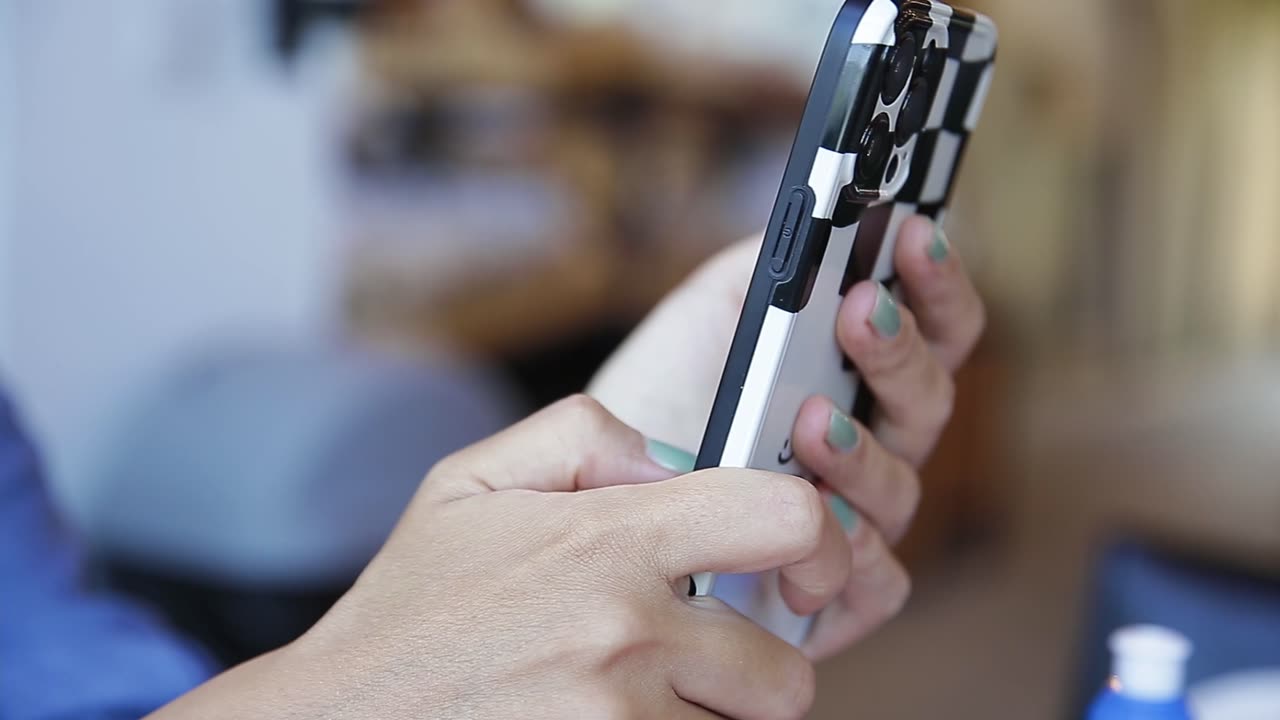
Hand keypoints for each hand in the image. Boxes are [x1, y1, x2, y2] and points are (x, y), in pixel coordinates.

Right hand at [152, 396, 850, 719]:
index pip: (789, 518)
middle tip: (700, 658)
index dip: (820, 538)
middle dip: (755, 669)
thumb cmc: (412, 607)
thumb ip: (581, 436)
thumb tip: (671, 459)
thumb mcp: (470, 482)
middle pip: (786, 673)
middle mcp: (628, 634)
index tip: (796, 565)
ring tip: (634, 697)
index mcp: (609, 539)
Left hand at [589, 216, 985, 659]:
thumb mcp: (714, 309)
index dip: (937, 281)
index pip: (934, 327)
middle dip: (897, 351)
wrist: (591, 482)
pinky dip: (856, 552)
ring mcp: (854, 519)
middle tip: (859, 312)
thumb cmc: (661, 390)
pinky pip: (880, 581)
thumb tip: (837, 218)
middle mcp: (870, 446)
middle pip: (929, 400)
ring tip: (811, 421)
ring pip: (903, 488)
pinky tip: (818, 524)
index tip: (914, 234)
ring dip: (863, 450)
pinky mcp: (829, 593)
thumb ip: (779, 265)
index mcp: (859, 376)